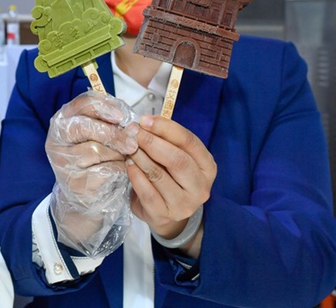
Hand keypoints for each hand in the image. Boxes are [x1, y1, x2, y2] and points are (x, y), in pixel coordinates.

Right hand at [45, 90, 138, 256]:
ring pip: (96, 151)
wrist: (84, 198)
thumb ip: (108, 123)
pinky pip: (104, 171)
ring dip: (118, 155)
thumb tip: (131, 123)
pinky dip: (118, 172)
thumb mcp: (96, 136)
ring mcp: (63, 163)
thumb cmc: (94, 161)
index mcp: (62, 121)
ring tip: (125, 159)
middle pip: (85, 128)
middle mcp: (56, 140)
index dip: (104, 107)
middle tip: (132, 143)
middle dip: (113, 134)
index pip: (82, 104)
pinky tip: (121, 173)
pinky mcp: (75, 183)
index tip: (122, 117)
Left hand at [126, 115, 216, 254]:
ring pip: (159, 175)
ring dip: (140, 157)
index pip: (189, 142)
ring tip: (128, 147)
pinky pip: (147, 192)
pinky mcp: (165, 214)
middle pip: (177, 159)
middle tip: (133, 133)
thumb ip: (165, 141)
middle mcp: (201, 186)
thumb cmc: (170, 178)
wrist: (166, 214)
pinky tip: (128, 165)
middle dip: (151, 142)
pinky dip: (135, 175)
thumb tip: (143, 124)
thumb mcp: (174, 157)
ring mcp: (184, 204)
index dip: (166, 128)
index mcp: (207, 166)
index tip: (145, 120)